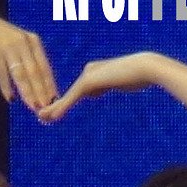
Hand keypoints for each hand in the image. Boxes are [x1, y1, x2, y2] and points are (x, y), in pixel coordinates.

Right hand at [0, 15, 57, 113]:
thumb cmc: (1, 38)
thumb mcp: (20, 43)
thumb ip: (31, 59)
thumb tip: (44, 85)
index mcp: (33, 40)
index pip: (44, 67)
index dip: (49, 85)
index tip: (54, 101)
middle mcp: (23, 41)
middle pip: (34, 71)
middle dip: (41, 91)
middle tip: (46, 108)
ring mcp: (8, 45)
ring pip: (20, 73)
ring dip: (27, 91)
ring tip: (33, 106)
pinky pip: (2, 72)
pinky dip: (6, 86)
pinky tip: (10, 99)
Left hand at [39, 53, 159, 121]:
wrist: (146, 68)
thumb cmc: (138, 76)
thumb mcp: (120, 82)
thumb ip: (109, 85)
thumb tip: (102, 88)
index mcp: (94, 70)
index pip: (78, 90)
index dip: (65, 102)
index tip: (54, 113)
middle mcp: (88, 70)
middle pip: (69, 92)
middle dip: (55, 105)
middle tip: (42, 117)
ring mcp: (88, 74)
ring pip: (67, 95)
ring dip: (53, 108)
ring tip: (41, 118)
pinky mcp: (89, 81)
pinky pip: (72, 97)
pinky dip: (61, 107)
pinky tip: (51, 117)